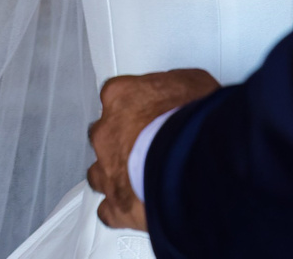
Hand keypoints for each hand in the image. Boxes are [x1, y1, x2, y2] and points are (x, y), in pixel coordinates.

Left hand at [88, 69, 221, 230]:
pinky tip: (136, 205)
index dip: (135, 104)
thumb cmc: (193, 121)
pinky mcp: (115, 204)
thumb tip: (179, 92)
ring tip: (141, 175)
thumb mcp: (193, 83)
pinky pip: (108, 209)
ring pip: (99, 172)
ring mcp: (107, 169)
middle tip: (149, 143)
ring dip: (117, 173)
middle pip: (104, 133)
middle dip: (123, 139)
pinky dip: (120, 208)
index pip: (115, 94)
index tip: (148, 109)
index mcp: (121, 97)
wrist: (192, 161)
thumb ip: (174, 87)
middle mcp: (107, 132)